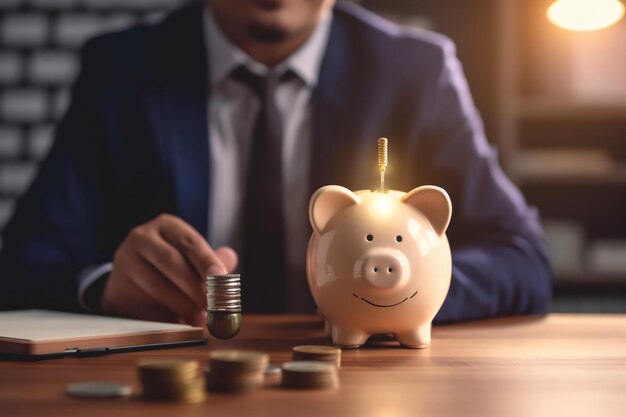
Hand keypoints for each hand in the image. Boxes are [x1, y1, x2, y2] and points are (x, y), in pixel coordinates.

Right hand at [101, 213, 237, 325]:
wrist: (133, 282)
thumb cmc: (173, 267)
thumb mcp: (193, 258)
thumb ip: (213, 261)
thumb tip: (229, 258)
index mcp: (167, 226)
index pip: (190, 242)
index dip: (207, 261)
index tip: (221, 279)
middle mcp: (142, 237)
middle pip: (171, 262)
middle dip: (196, 286)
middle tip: (215, 306)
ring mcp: (125, 261)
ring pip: (156, 284)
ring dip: (183, 305)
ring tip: (202, 319)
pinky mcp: (117, 287)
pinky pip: (142, 303)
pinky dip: (164, 316)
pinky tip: (180, 323)